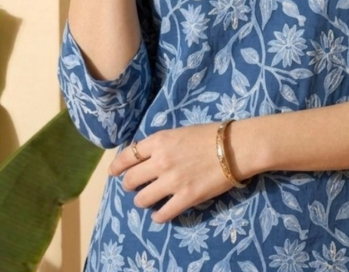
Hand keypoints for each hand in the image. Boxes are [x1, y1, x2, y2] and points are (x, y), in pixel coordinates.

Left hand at [109, 123, 235, 221]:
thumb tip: (147, 155)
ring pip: (142, 199)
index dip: (117, 166)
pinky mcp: (185, 198)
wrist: (235, 147)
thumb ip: (161, 144)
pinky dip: (158, 216)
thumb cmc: (210, 134)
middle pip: (130, 180)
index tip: (113, 172)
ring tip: (148, 199)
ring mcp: (172, 181)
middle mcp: (161, 162)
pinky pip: (162, 214)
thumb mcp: (179, 132)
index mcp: (159, 141)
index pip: (127, 156)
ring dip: (142, 200)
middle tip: (135, 186)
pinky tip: (160, 214)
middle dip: (129, 184)